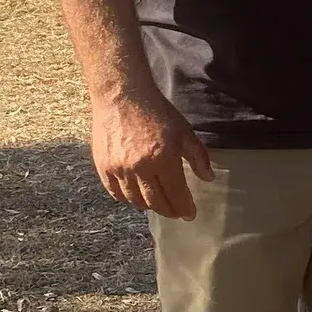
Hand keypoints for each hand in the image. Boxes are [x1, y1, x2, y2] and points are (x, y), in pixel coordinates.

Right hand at [91, 88, 213, 219]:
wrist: (122, 97)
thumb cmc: (157, 112)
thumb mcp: (184, 131)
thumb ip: (198, 156)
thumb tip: (208, 178)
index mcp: (163, 159)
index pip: (175, 193)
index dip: (184, 206)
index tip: (190, 214)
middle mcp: (140, 169)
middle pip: (155, 202)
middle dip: (168, 210)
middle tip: (176, 213)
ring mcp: (119, 170)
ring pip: (135, 200)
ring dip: (149, 205)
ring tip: (158, 204)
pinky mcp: (103, 167)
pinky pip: (115, 193)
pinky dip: (127, 198)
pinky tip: (136, 196)